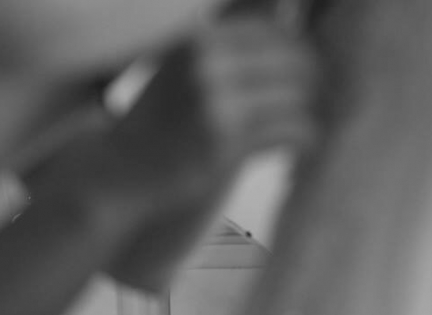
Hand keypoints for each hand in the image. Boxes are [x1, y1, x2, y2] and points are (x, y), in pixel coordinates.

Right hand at [106, 15, 321, 215]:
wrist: (121, 169)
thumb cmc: (161, 121)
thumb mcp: (185, 67)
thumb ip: (228, 48)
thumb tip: (288, 28)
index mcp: (200, 38)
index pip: (274, 30)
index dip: (296, 51)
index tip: (299, 75)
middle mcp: (208, 62)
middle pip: (294, 58)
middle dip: (310, 81)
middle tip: (310, 102)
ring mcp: (217, 102)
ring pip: (298, 94)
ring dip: (308, 111)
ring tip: (303, 126)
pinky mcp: (227, 142)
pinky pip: (293, 130)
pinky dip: (306, 138)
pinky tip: (301, 147)